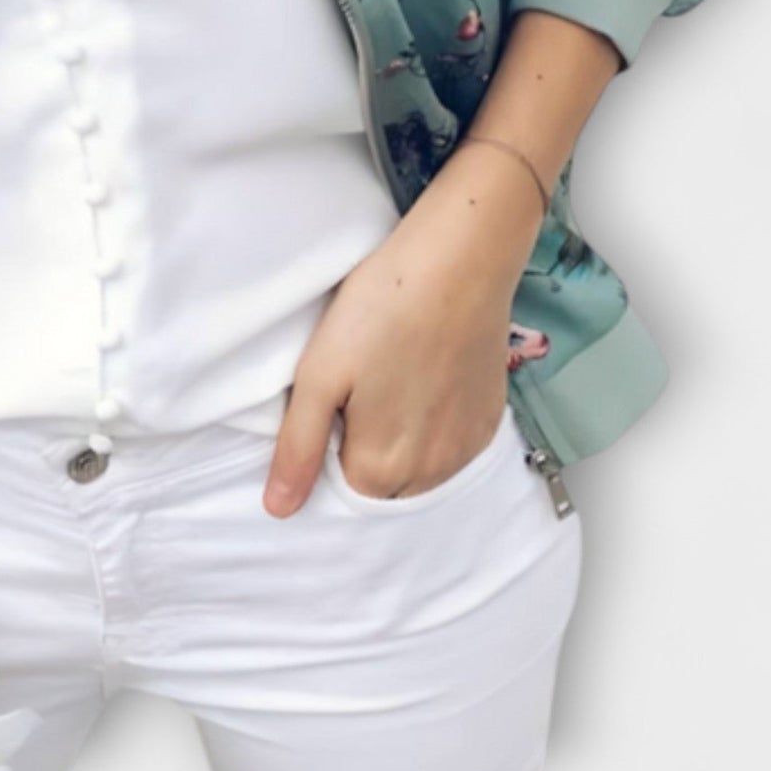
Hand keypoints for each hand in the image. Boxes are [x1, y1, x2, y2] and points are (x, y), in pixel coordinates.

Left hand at [263, 140, 543, 515]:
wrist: (460, 260)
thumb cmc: (381, 310)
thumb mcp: (320, 374)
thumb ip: (299, 447)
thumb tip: (278, 510)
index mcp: (382, 468)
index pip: (342, 487)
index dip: (330, 445)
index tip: (334, 397)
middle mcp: (433, 473)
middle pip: (383, 483)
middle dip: (365, 448)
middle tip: (361, 381)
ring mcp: (468, 447)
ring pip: (420, 468)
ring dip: (402, 440)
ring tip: (392, 375)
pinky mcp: (492, 419)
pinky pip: (451, 445)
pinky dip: (435, 425)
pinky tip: (425, 376)